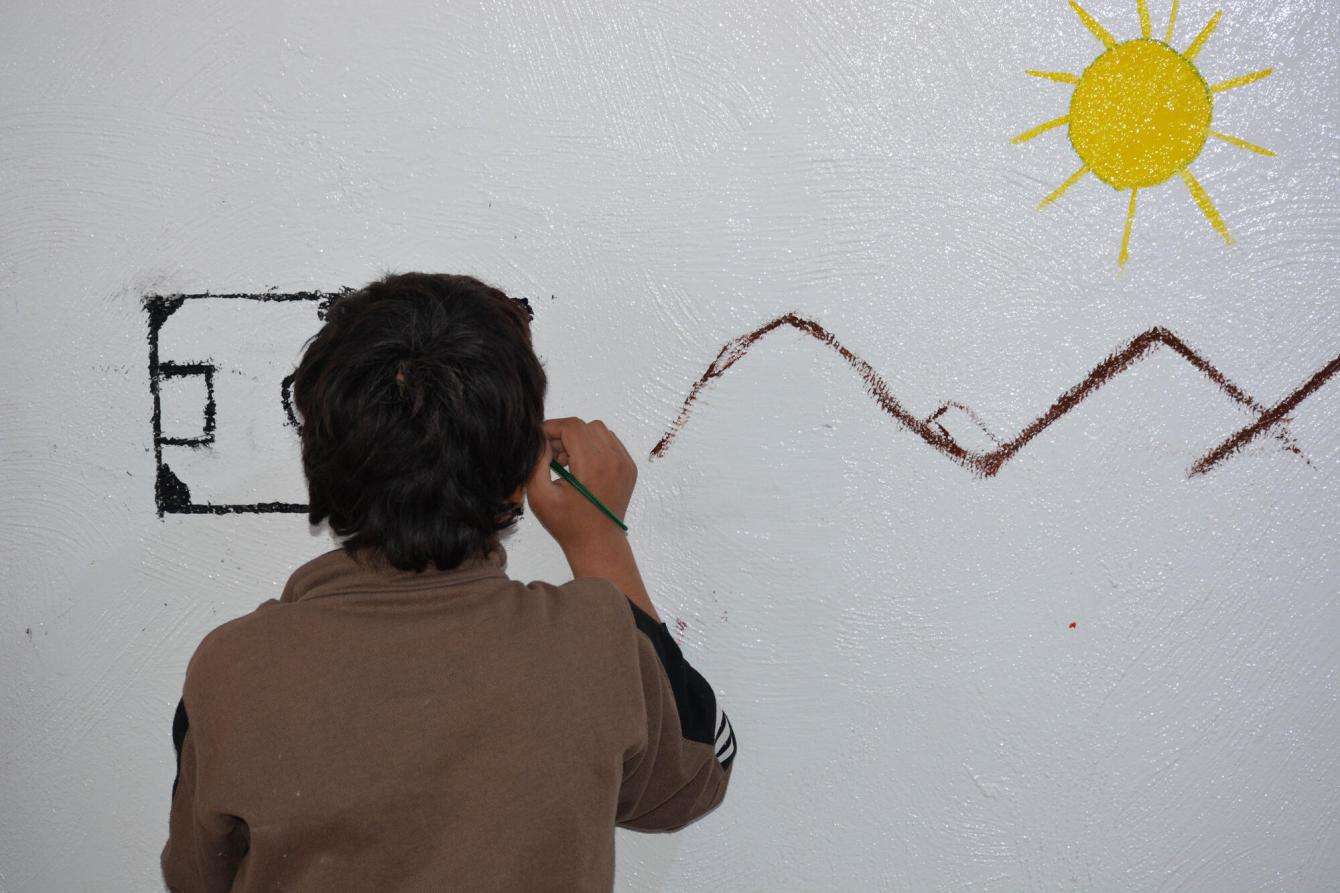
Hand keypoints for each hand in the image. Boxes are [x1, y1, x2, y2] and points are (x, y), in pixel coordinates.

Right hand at [526, 417, 636, 553]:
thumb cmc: (567, 524)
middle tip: (552, 456)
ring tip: (568, 462)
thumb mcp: (540, 496)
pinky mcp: (630, 468)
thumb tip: (540, 439)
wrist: (598, 543)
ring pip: (599, 431)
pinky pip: (611, 442)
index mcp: (593, 465)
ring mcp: (625, 463)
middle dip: (564, 434)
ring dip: (580, 439)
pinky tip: (583, 466)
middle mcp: (614, 460)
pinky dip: (594, 446)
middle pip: (585, 427)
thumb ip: (537, 463)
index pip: (572, 427)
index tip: (540, 440)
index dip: (552, 428)